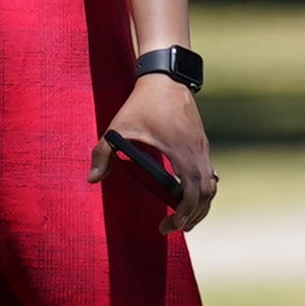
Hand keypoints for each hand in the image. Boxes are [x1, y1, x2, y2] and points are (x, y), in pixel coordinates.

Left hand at [103, 72, 217, 230]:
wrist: (165, 77)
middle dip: (193, 215)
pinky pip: (210, 173)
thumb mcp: (118, 129)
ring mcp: (203, 147)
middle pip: (207, 194)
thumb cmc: (142, 103)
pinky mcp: (202, 143)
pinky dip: (203, 189)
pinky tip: (189, 195)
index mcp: (181, 152)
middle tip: (175, 228)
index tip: (169, 224)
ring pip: (212, 185)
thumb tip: (92, 179)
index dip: (184, 213)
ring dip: (201, 205)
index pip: (192, 192)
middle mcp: (197, 152)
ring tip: (184, 218)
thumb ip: (102, 154)